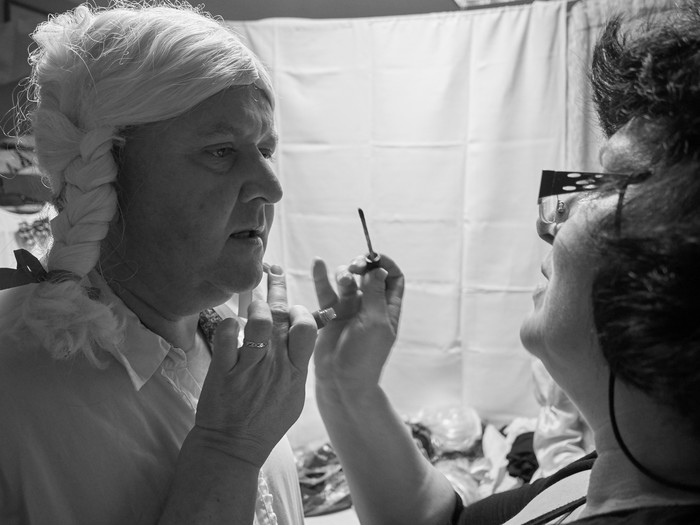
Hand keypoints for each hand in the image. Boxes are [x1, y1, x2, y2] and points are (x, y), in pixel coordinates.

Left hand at [194, 265, 316, 466]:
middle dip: (277, 286)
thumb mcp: (293, 396)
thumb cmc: (264, 422)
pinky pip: (226, 336)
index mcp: (295, 371)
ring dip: (254, 305)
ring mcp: (250, 368)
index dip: (299, 310)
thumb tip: (298, 338)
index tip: (290, 306)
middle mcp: (275, 365)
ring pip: (257, 321)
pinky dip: (227, 324)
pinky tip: (228, 323)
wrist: (233, 446)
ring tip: (250, 301)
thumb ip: (297, 366)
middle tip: (272, 270)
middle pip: (281, 315)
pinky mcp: (224, 372)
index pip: (306, 326)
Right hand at [312, 253, 403, 391]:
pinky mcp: (331, 314)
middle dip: (361, 265)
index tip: (372, 258)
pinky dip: (322, 276)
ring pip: (347, 280)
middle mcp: (370, 306)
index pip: (393, 277)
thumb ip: (376, 294)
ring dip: (343, 274)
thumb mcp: (376, 322)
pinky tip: (317, 263)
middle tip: (354, 266)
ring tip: (341, 280)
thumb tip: (378, 269)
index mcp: (388, 308)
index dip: (385, 263)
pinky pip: (326, 291)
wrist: (342, 381)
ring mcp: (350, 309)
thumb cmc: (365, 356)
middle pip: (368, 274)